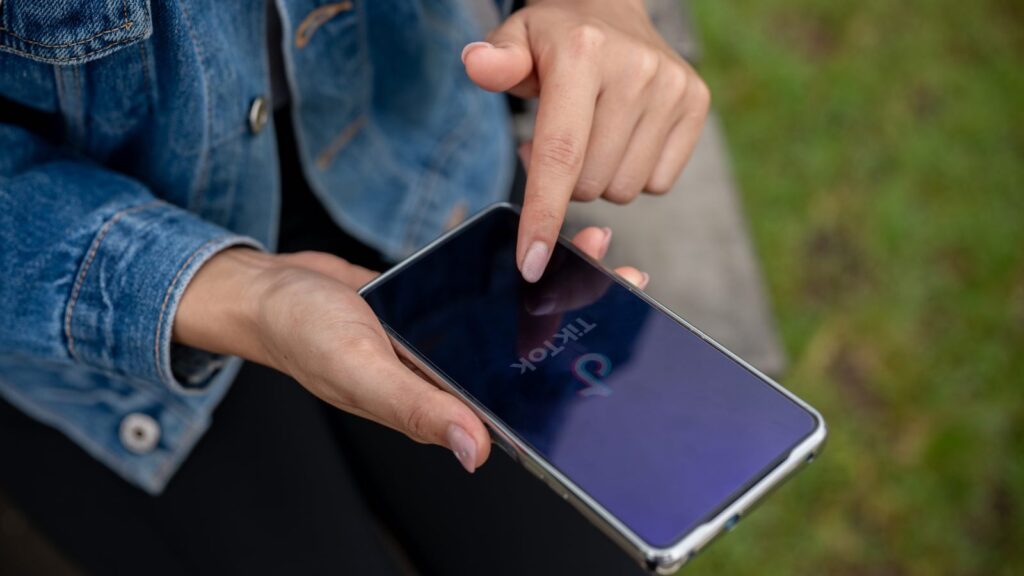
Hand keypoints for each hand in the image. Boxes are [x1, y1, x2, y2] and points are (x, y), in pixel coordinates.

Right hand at [172, 228, 646, 472]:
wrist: (267, 291)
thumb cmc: (304, 337)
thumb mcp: (360, 371)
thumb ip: (417, 410)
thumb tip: (477, 452)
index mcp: (441, 402)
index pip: (520, 401)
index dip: (571, 378)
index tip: (619, 338)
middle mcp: (450, 374)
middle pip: (528, 353)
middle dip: (579, 315)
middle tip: (626, 279)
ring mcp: (445, 339)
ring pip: (512, 316)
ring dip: (553, 284)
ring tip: (596, 248)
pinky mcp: (435, 306)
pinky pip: (485, 289)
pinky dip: (513, 268)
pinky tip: (539, 245)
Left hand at [462, 0, 710, 282]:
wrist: (610, 7)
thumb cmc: (554, 38)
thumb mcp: (516, 40)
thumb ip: (496, 62)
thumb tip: (477, 64)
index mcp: (583, 54)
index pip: (561, 154)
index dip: (544, 216)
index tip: (530, 264)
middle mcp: (635, 69)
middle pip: (589, 184)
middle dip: (565, 180)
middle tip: (558, 139)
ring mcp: (671, 87)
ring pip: (622, 191)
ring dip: (599, 178)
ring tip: (590, 134)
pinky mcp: (696, 102)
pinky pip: (657, 183)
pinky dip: (634, 173)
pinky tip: (623, 134)